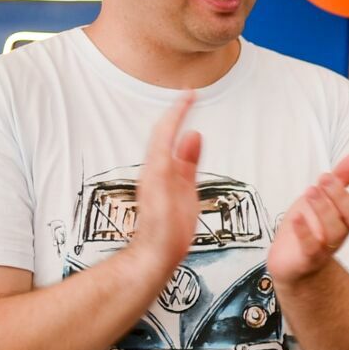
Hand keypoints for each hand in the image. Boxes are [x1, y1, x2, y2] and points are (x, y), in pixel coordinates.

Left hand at [132, 92, 200, 273]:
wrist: (156, 254)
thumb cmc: (161, 229)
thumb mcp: (174, 193)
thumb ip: (183, 163)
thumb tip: (192, 135)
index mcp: (157, 167)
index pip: (166, 130)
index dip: (178, 111)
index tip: (190, 95)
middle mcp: (158, 169)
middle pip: (166, 134)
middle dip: (178, 114)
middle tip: (190, 96)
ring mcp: (165, 179)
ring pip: (171, 146)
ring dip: (180, 127)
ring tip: (190, 112)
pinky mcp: (173, 190)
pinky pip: (180, 161)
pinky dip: (187, 148)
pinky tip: (192, 146)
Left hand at [269, 154, 348, 285]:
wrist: (290, 261)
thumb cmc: (309, 226)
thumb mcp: (322, 196)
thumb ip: (340, 177)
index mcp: (346, 215)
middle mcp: (341, 231)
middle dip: (341, 196)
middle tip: (324, 178)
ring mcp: (326, 246)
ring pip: (335, 231)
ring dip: (324, 209)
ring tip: (310, 190)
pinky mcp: (309, 258)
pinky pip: (311, 247)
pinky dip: (304, 232)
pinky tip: (296, 218)